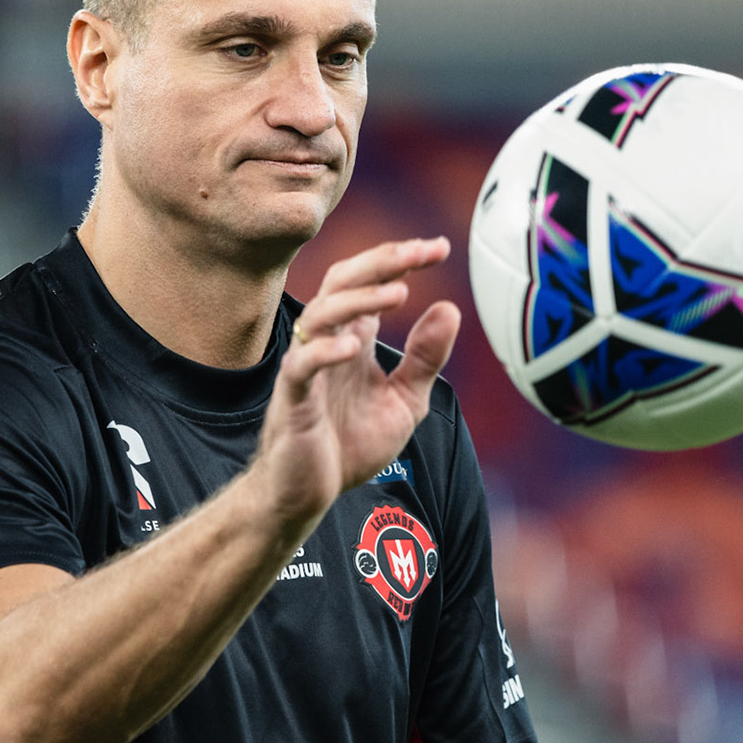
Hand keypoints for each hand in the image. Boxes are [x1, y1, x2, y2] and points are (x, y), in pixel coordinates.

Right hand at [252, 237, 460, 532]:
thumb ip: (424, 358)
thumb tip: (450, 308)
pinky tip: (354, 348)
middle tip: (422, 251)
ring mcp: (306, 368)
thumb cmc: (348, 445)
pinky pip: (301, 366)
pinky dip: (325, 353)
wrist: (307, 494)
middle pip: (344, 282)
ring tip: (399, 292)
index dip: (402, 261)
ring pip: (322, 314)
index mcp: (353, 339)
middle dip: (382, 261)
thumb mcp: (403, 401)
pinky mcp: (292, 401)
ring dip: (360, 299)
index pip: (372, 283)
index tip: (440, 247)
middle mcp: (327, 343)